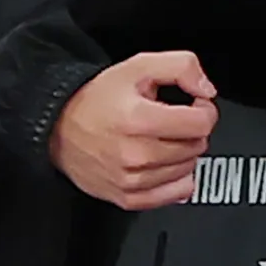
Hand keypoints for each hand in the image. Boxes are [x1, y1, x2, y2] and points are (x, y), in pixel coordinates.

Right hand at [50, 51, 216, 209]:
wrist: (59, 128)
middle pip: (196, 146)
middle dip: (190, 129)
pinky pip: (177, 194)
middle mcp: (135, 153)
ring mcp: (131, 180)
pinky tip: (164, 162)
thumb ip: (181, 67)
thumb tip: (206, 90)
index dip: (204, 108)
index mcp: (138, 118)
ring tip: (161, 138)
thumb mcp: (138, 66)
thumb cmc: (97, 99)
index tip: (194, 104)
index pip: (201, 123)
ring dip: (183, 152)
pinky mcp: (128, 198)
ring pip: (189, 169)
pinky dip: (178, 178)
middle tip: (172, 119)